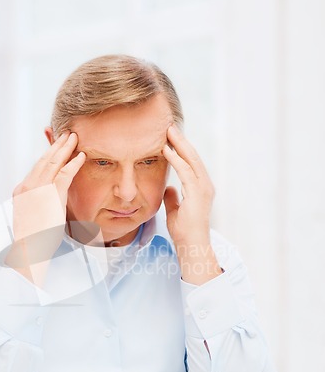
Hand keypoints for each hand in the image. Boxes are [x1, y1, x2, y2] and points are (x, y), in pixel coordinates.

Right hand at [8, 132, 85, 281]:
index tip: (57, 144)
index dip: (48, 154)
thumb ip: (41, 202)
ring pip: (53, 163)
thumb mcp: (35, 215)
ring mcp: (37, 191)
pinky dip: (73, 164)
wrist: (28, 250)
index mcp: (22, 190)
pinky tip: (80, 156)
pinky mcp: (48, 197)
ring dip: (65, 149)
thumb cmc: (34, 238)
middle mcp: (27, 187)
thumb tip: (49, 196)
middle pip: (44, 161)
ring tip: (74, 138)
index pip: (37, 167)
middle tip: (67, 133)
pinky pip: (63, 175)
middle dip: (56, 145)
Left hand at [162, 125, 220, 283]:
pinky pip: (186, 172)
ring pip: (191, 160)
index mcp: (200, 187)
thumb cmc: (184, 232)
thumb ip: (173, 199)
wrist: (191, 245)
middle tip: (169, 125)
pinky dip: (176, 159)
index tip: (170, 137)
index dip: (181, 149)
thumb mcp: (175, 211)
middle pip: (193, 157)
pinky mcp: (197, 193)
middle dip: (181, 140)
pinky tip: (166, 150)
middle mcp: (205, 185)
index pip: (190, 163)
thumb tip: (169, 188)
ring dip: (179, 145)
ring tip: (168, 131)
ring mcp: (203, 188)